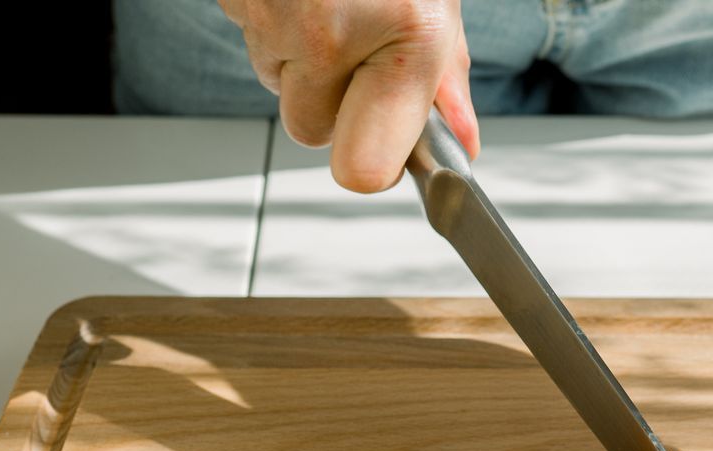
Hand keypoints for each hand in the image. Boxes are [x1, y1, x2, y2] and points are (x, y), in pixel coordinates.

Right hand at [219, 0, 479, 191]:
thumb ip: (444, 75)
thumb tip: (459, 143)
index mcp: (405, 31)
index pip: (366, 170)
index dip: (373, 165)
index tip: (385, 152)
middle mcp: (332, 32)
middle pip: (311, 132)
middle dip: (328, 101)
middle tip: (354, 45)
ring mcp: (274, 14)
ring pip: (279, 81)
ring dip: (300, 55)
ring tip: (329, 0)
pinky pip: (253, 35)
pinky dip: (274, 17)